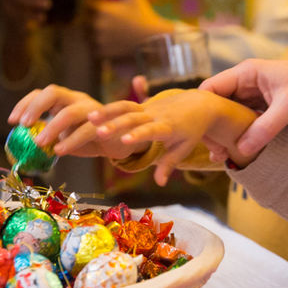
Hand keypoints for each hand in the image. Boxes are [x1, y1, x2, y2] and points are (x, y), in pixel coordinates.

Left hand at [8, 84, 143, 158]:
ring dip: (53, 127)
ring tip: (39, 142)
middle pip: (54, 92)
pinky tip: (60, 151)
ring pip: (70, 112)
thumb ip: (47, 135)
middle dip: (36, 107)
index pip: (41, 93)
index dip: (24, 104)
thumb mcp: (64, 136)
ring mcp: (92, 109)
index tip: (12, 121)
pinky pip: (87, 130)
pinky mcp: (104, 124)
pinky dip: (72, 140)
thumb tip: (22, 147)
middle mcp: (77, 99)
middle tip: (24, 125)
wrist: (118, 142)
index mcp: (65, 100)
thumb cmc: (87, 139)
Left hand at [87, 0, 174, 59]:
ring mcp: (100, 39)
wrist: (153, 39)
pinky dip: (98, 46)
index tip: (97, 6)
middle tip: (101, 21)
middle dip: (90, 19)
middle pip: (84, 21)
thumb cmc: (144, 15)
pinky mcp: (103, 51)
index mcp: (103, 10)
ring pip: (88, 35)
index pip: (86, 5)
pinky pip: (94, 48)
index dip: (90, 5)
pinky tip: (108, 43)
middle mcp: (98, 25)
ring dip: (92, 33)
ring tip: (104, 33)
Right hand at [89, 89, 256, 184]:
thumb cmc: (191, 131)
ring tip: (88, 119)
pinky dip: (108, 109)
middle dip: (115, 125)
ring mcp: (148, 107)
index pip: (151, 131)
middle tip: (98, 133)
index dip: (138, 135)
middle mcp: (156, 115)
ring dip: (107, 113)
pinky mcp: (142, 104)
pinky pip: (123, 105)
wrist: (198, 104)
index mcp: (168, 127)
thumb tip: (160, 184)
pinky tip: (90, 116)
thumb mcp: (183, 148)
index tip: (124, 141)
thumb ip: (169, 165)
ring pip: (125, 108)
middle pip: (133, 119)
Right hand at [199, 51, 287, 156]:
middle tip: (211, 150)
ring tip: (221, 157)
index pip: (212, 88)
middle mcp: (249, 87)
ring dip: (227, 137)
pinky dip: (242, 142)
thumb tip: (242, 149)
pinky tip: (238, 156)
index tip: (196, 131)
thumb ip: (265, 126)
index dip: (202, 109)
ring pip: (233, 121)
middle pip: (220, 107)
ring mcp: (258, 103)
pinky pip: (249, 130)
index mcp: (247, 74)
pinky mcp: (269, 118)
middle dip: (213, 128)